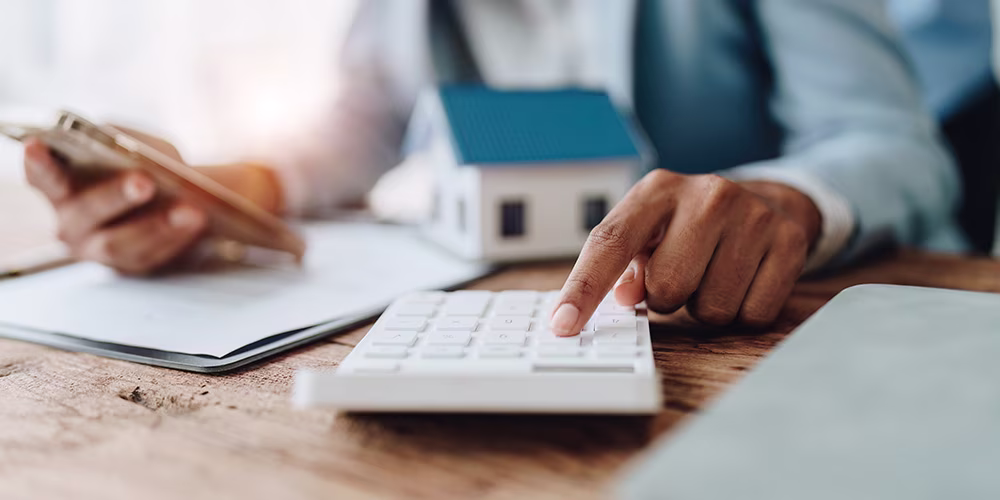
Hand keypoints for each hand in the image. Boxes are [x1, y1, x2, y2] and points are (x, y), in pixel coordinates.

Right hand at [23, 129, 282, 273]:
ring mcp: (97, 249)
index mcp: (62, 187)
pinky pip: (149, 256)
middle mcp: (71, 223)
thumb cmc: (145, 163)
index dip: (38, 163)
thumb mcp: (135, 143)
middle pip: (86, 212)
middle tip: (144, 182)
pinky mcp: (130, 266)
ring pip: (120, 244)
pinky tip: (196, 223)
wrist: (177, 193)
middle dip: (116, 196)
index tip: (36, 145)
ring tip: (189, 209)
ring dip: (156, 225)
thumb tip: (130, 149)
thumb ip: (125, 142)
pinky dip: (174, 238)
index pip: (42, 176)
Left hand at [550, 170, 821, 334]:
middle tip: (683, 276)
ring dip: (706, 307)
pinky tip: (744, 281)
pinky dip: (743, 313)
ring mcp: (752, 216)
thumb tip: (622, 298)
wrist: (767, 200)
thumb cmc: (690, 225)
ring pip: (711, 309)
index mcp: (656, 190)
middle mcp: (706, 195)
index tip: (563, 325)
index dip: (584, 289)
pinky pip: (752, 314)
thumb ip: (624, 264)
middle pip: (666, 289)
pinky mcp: (789, 241)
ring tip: (714, 275)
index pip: (610, 243)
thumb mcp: (649, 232)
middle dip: (668, 298)